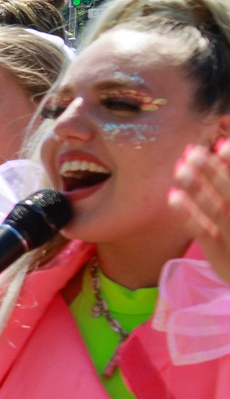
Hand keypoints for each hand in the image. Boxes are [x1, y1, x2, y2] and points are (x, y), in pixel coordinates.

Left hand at [173, 136, 229, 285]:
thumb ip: (228, 184)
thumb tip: (221, 149)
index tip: (221, 144)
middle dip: (213, 171)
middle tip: (192, 151)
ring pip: (215, 210)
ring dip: (197, 188)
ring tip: (180, 167)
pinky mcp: (220, 254)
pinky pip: (202, 231)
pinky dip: (188, 213)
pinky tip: (172, 195)